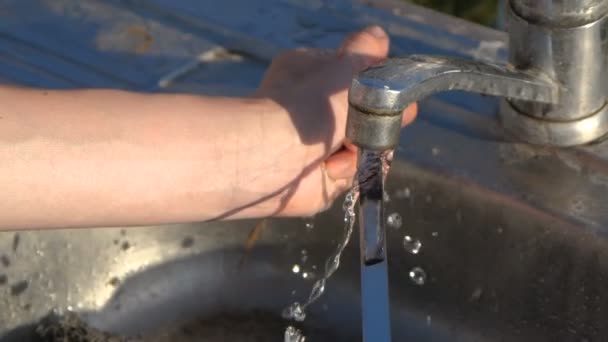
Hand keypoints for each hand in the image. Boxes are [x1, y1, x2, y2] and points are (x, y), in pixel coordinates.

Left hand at [255, 26, 416, 216]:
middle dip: (378, 122)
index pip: (354, 76)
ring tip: (346, 148)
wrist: (269, 157)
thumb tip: (377, 36)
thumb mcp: (342, 70)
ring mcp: (316, 143)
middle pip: (365, 115)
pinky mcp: (319, 175)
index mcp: (311, 74)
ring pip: (363, 145)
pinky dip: (346, 170)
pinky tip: (332, 167)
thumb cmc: (306, 107)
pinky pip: (350, 172)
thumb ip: (364, 54)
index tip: (396, 93)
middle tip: (388, 124)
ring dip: (362, 148)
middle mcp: (312, 108)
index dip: (379, 86)